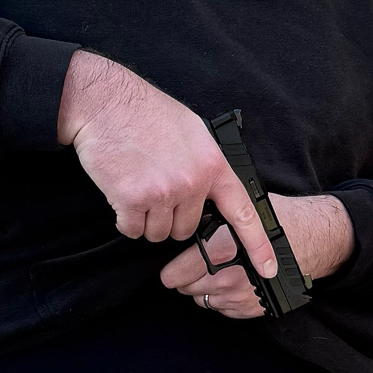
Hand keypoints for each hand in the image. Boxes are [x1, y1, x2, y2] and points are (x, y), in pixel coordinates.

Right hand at [56, 51, 277, 275]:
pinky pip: (133, 230)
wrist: (105, 103)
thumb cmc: (145, 112)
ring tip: (137, 185)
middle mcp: (192, 181)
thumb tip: (212, 192)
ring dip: (146, 219)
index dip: (257, 244)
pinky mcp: (132, 199)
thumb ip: (206, 165)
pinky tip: (121, 192)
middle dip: (170, 218)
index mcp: (213, 164)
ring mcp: (163, 191)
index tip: (267, 269)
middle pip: (187, 229)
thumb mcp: (192, 131)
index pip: (243, 212)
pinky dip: (125, 219)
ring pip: (158, 233)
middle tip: (155, 189)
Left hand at [159, 191, 354, 319]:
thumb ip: (211, 219)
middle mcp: (231, 277)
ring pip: (203, 300)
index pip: (180, 272)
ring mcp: (242, 296)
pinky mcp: (252, 309)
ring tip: (211, 271)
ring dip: (201, 289)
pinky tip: (228, 281)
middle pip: (188, 289)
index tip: (168, 270)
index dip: (172, 271)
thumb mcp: (241, 209)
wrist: (312, 239)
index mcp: (223, 248)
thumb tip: (182, 220)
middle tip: (188, 267)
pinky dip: (220, 298)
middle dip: (185, 278)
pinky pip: (222, 309)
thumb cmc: (279, 218)